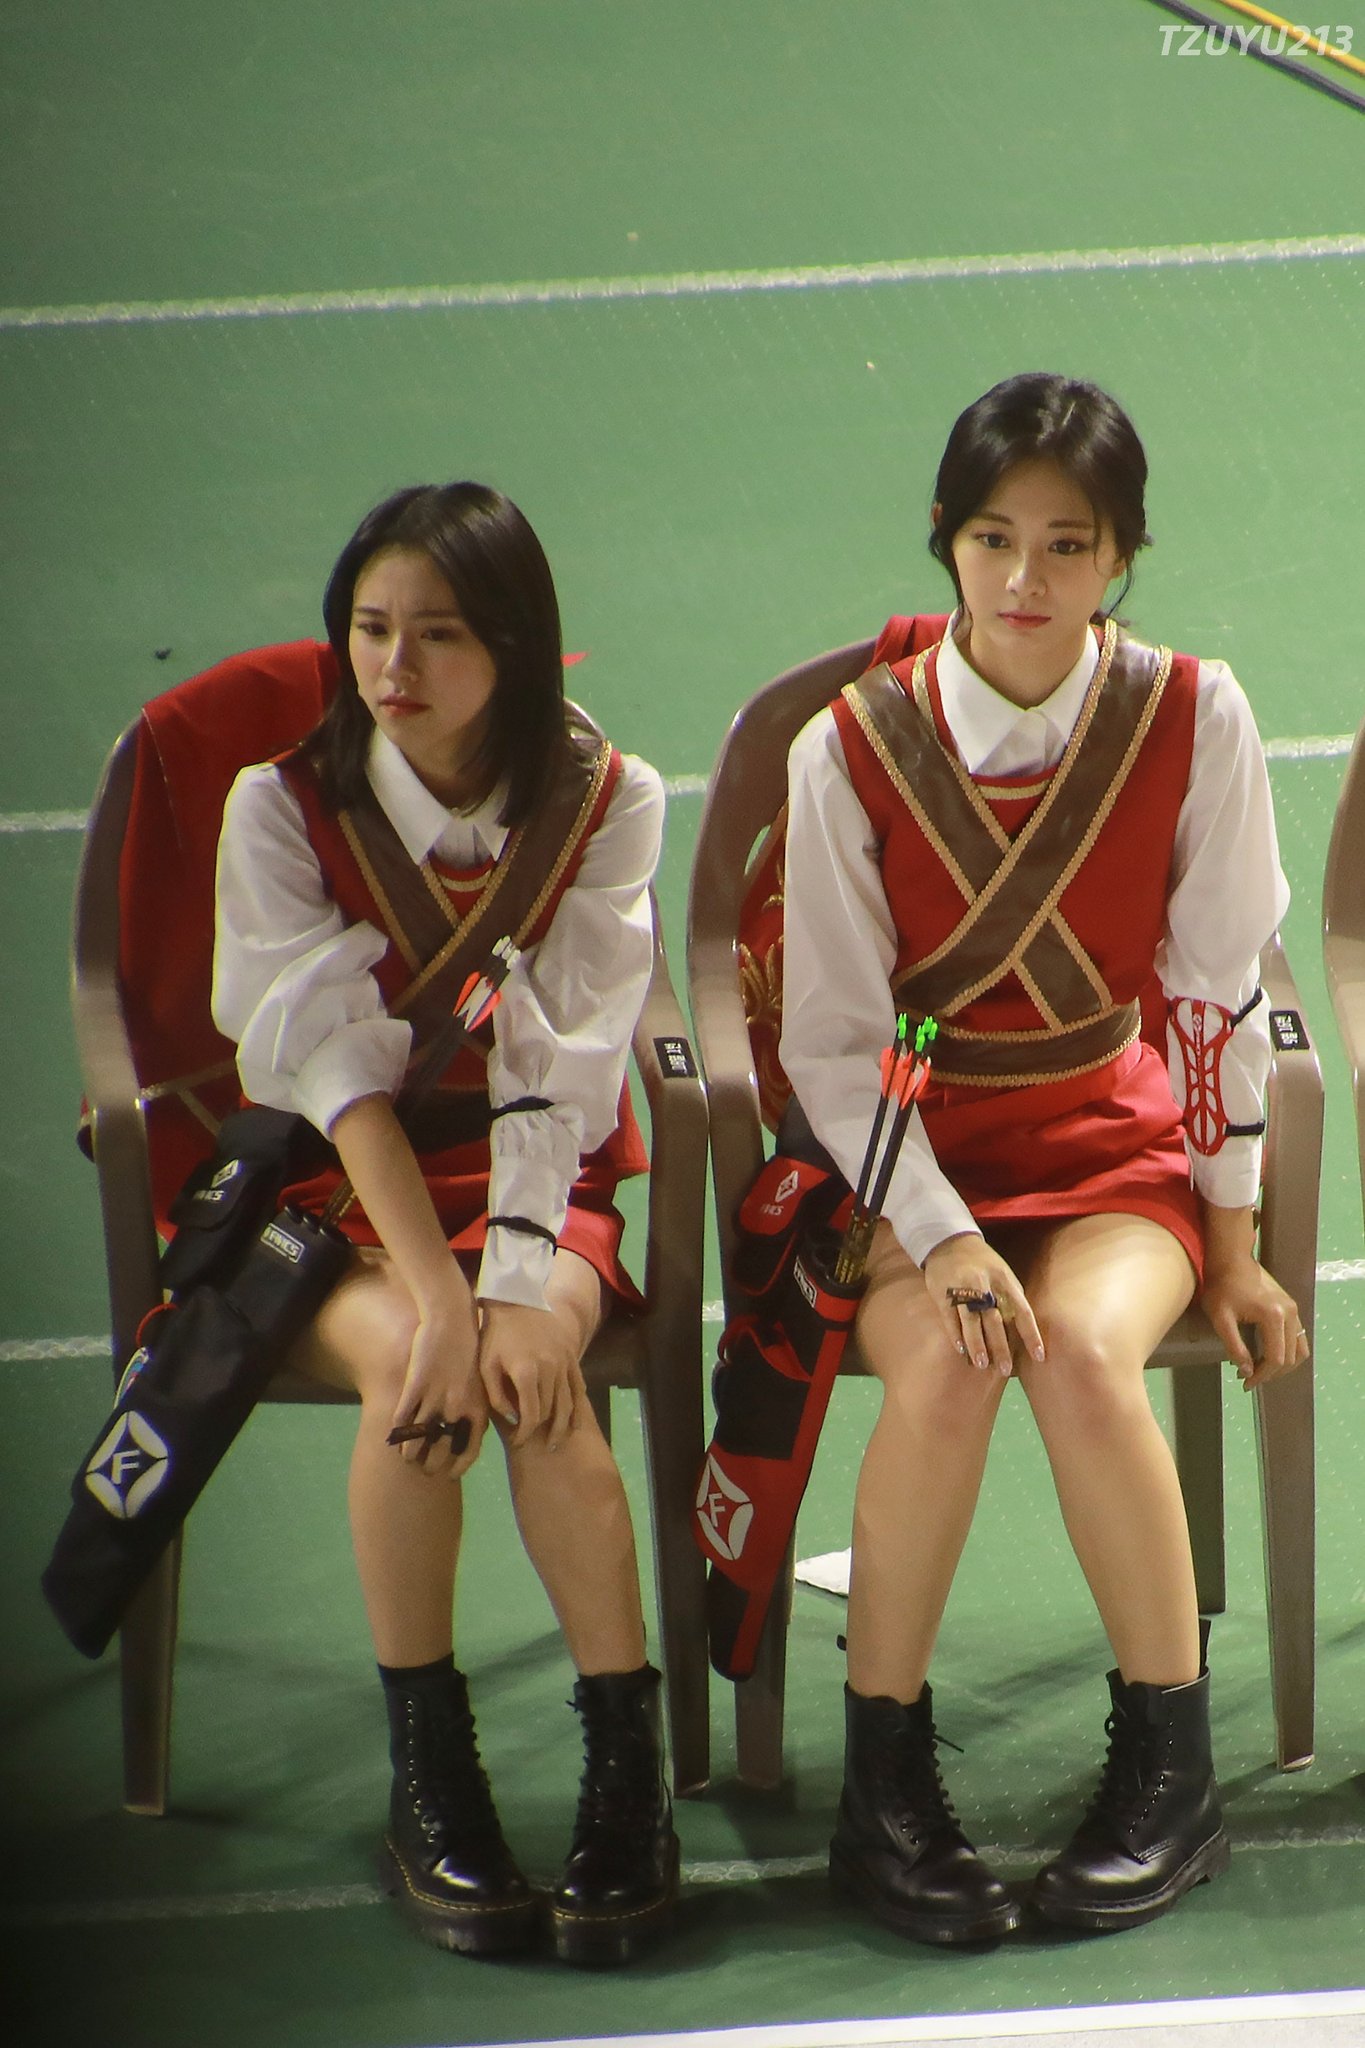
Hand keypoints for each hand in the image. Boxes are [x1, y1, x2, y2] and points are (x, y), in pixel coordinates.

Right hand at [388, 1296, 487, 1479]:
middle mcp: (457, 1407)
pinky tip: (394, 1434)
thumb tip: (469, 1433)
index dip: (459, 1467)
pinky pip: (402, 1415)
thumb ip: (476, 1409)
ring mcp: (435, 1397)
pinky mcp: (416, 1385)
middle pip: (441, 1449)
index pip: (470, 1450)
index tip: (451, 1475)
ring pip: (417, 1436)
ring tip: (405, 1457)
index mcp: (478, 1408)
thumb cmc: (470, 1350)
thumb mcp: (481, 1383)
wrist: (453, 1320)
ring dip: (409, 1451)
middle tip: (424, 1468)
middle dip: (431, 1464)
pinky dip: (397, 1429)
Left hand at [478, 1300, 589, 1449]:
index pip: (531, 1415)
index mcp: (527, 1373)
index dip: (525, 1434)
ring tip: (556, 1442)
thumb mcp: (487, 1365)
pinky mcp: (572, 1356)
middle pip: (550, 1411)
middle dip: (541, 1431)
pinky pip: (579, 1387)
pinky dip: (578, 1406)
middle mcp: (550, 1370)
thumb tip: (514, 1420)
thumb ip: (497, 1396)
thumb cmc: (496, 1334)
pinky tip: (574, 1421)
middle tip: (533, 1443)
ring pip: (568, 1403)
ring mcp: (565, 1363)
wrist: (519, 1300)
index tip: (518, 1442)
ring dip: (563, 1426)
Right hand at [922, 1233, 1043, 1375]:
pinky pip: (950, 1318)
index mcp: (1004, 1280)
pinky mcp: (942, 1293)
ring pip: (971, 1321)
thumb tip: (1023, 1330)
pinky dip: (956, 1335)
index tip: (1039, 1357)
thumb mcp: (1002, 1273)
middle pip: (995, 1320)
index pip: (1022, 1311)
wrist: (949, 1241)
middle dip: (1001, 1347)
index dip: (1032, 1335)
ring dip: (977, 1345)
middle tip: (1005, 1370)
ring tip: (981, 1364)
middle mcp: (984, 1284)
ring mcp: (962, 1288)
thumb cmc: (982, 1263)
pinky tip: (961, 1350)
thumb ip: (1011, 1297)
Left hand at [1201, 1253, 1308, 1389]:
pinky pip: (1297, 1336)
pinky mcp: (1291, 1305)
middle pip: (1291, 1357)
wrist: (1230, 1258)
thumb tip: (1247, 1371)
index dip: (1261, 1376)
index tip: (1244, 1383)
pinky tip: (1267, 1353)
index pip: (1276, 1359)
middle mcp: (1290, 1314)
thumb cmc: (1220, 1286)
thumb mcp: (1220, 1318)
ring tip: (1260, 1369)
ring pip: (1299, 1348)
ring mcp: (1294, 1309)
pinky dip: (1287, 1350)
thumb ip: (1234, 1346)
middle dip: (1271, 1373)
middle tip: (1248, 1378)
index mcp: (1274, 1317)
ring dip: (1283, 1364)